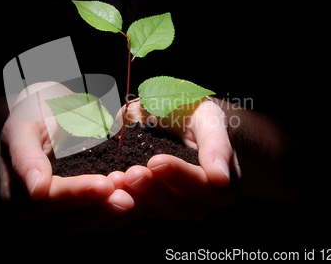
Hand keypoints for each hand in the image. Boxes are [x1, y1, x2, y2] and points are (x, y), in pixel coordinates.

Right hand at [0, 82, 133, 230]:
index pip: (50, 200)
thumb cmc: (34, 111)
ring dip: (122, 216)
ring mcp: (67, 214)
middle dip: (105, 208)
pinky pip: (110, 220)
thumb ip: (26, 157)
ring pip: (96, 225)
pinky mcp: (89, 211)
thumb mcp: (23, 126)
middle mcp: (42, 213)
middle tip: (132, 196)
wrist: (51, 109)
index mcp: (19, 195)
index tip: (106, 184)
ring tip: (145, 199)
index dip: (78, 194)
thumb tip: (36, 190)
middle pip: (75, 220)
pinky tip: (150, 213)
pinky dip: (131, 220)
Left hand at [110, 97, 240, 220]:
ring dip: (135, 199)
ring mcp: (174, 208)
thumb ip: (216, 143)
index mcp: (220, 182)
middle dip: (154, 190)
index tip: (156, 161)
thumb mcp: (208, 117)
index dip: (180, 176)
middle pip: (180, 206)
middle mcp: (200, 202)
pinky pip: (137, 215)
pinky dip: (123, 205)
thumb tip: (221, 178)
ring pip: (156, 214)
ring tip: (116, 180)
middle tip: (132, 174)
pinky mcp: (150, 208)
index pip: (204, 186)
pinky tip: (109, 192)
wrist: (174, 120)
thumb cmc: (194, 114)